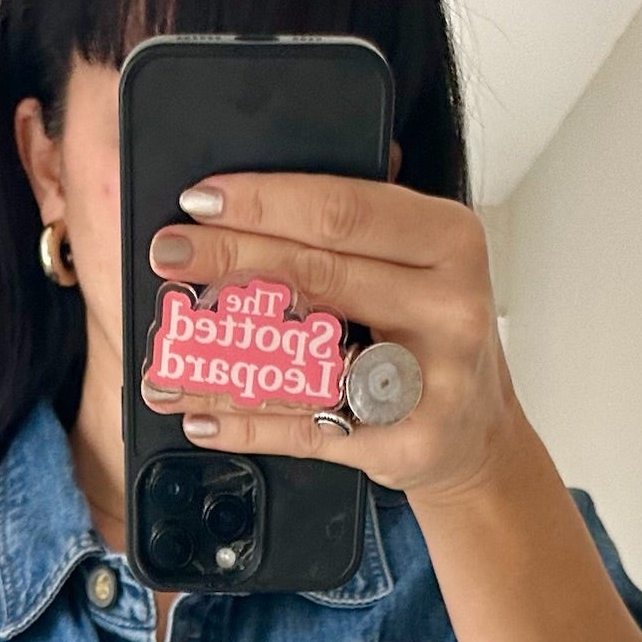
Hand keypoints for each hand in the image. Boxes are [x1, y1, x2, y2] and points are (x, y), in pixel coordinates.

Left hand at [142, 171, 522, 516]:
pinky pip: (307, 430)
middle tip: (168, 254)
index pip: (342, 209)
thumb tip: (249, 203)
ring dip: (220, 358)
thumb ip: (357, 231)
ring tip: (163, 355)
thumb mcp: (419, 267)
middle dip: (228, 260)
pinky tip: (200, 417)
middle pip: (316, 272)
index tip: (200, 200)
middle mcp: (448, 306)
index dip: (263, 203)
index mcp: (449, 242)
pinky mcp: (404, 442)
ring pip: (303, 358)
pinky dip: (246, 425)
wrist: (479, 438)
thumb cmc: (432, 339)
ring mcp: (429, 379)